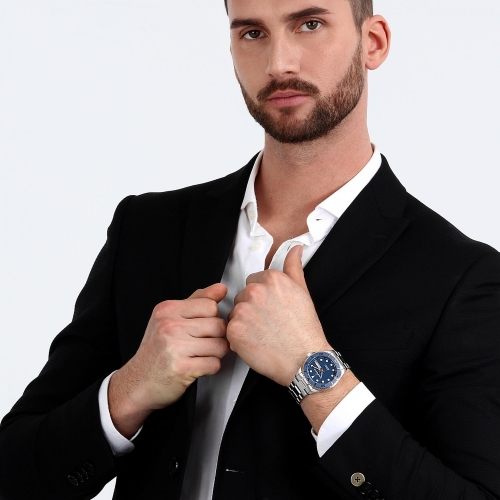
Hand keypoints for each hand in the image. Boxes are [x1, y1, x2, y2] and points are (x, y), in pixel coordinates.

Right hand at [109, 284, 227, 437]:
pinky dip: (210, 368)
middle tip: (202, 344)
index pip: (210, 306)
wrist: (137, 383)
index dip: (212, 318)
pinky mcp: (182, 368)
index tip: (202, 328)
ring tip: (200, 355)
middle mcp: (169, 326)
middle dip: (216, 337)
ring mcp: (175, 347)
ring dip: (215, 354)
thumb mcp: (171, 318)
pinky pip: (214, 364)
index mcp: (167, 310)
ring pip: (220, 345)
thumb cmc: (156, 351)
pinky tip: (197, 366)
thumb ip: (197, 301)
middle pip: (218, 325)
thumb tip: (221, 288)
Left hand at [227, 246, 330, 386]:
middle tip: (268, 324)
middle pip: (242, 296)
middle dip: (251, 309)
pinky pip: (230, 331)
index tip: (272, 310)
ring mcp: (243, 310)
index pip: (254, 282)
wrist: (305, 359)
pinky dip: (239, 338)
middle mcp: (255, 291)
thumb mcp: (302, 292)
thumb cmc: (305, 328)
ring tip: (263, 334)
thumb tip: (295, 248)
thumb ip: (294, 266)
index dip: (262, 298)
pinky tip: (255, 343)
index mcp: (271, 278)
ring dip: (244, 323)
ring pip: (235, 313)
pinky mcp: (234, 330)